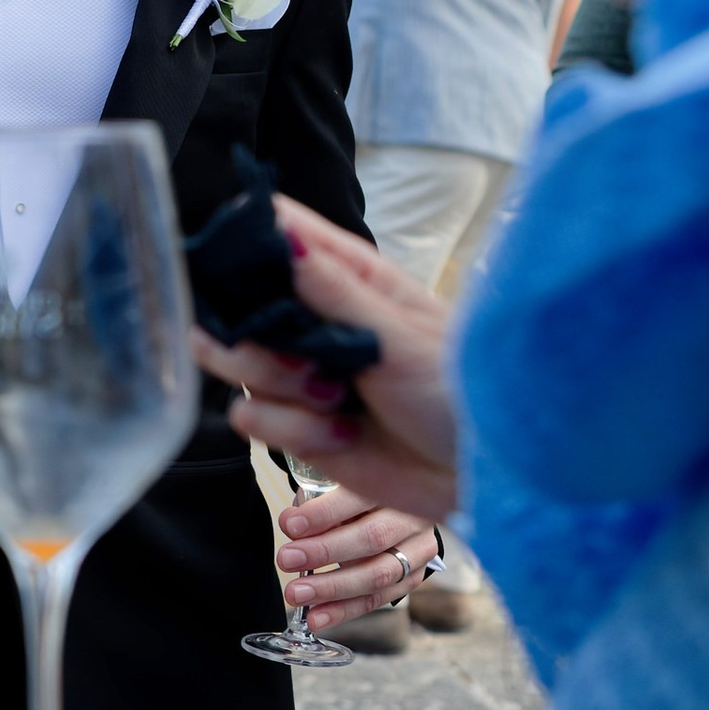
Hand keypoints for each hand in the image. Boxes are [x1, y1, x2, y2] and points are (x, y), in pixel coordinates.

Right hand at [194, 194, 460, 514]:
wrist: (474, 474)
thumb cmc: (458, 392)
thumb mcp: (401, 337)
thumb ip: (336, 290)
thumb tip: (286, 235)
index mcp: (346, 277)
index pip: (278, 234)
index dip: (245, 244)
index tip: (239, 273)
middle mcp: (314, 319)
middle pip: (234, 303)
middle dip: (253, 336)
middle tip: (303, 359)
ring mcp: (299, 371)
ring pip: (234, 363)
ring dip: (279, 388)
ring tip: (334, 400)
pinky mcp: (294, 424)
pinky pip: (253, 419)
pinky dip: (293, 432)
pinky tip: (341, 435)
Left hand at [272, 480, 446, 631]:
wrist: (399, 512)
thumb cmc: (358, 499)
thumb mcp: (339, 488)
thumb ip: (317, 501)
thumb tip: (290, 524)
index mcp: (394, 484)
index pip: (360, 497)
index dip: (324, 513)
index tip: (290, 525)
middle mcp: (413, 517)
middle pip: (372, 537)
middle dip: (325, 551)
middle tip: (287, 559)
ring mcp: (419, 551)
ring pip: (378, 574)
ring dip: (332, 587)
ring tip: (297, 594)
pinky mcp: (414, 578)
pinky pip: (378, 599)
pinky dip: (344, 610)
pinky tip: (317, 617)